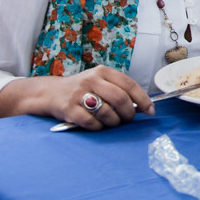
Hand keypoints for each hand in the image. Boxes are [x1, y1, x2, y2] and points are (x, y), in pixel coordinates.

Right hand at [0, 66, 154, 131]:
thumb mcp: (99, 83)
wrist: (48, 93)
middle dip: (128, 113)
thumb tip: (142, 106)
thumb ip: (118, 91)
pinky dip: (98, 127)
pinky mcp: (68, 109)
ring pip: (107, 112)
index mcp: (103, 72)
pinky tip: (97, 125)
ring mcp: (79, 94)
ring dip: (114, 122)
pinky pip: (91, 122)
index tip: (150, 111)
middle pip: (120, 98)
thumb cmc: (81, 90)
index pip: (129, 84)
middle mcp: (91, 80)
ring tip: (112, 123)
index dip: (143, 99)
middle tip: (128, 119)